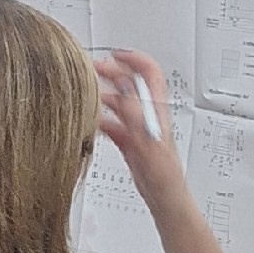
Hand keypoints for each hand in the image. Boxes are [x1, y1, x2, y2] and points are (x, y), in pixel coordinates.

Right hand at [96, 49, 186, 204]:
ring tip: (88, 91)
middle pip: (132, 84)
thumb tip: (123, 87)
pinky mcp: (132, 144)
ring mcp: (140, 129)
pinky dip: (102, 121)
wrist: (165, 198)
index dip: (133, 59)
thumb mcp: (147, 139)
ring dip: (106, 94)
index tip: (115, 54)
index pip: (149, 73)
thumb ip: (134, 113)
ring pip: (122, 104)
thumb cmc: (164, 174)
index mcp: (155, 110)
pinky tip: (93, 123)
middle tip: (94, 68)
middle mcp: (148, 116)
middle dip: (114, 72)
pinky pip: (115, 126)